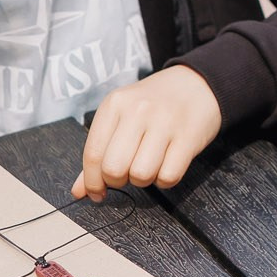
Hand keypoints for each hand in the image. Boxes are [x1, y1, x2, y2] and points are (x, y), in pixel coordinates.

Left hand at [72, 66, 221, 201]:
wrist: (197, 83)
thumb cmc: (155, 103)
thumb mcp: (122, 116)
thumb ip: (99, 152)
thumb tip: (79, 192)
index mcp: (115, 104)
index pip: (93, 154)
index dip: (92, 182)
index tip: (97, 192)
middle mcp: (138, 110)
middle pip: (114, 169)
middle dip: (119, 180)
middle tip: (128, 171)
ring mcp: (165, 122)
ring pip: (141, 175)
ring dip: (144, 179)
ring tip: (150, 163)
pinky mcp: (188, 136)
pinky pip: (169, 176)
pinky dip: (166, 179)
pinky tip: (167, 163)